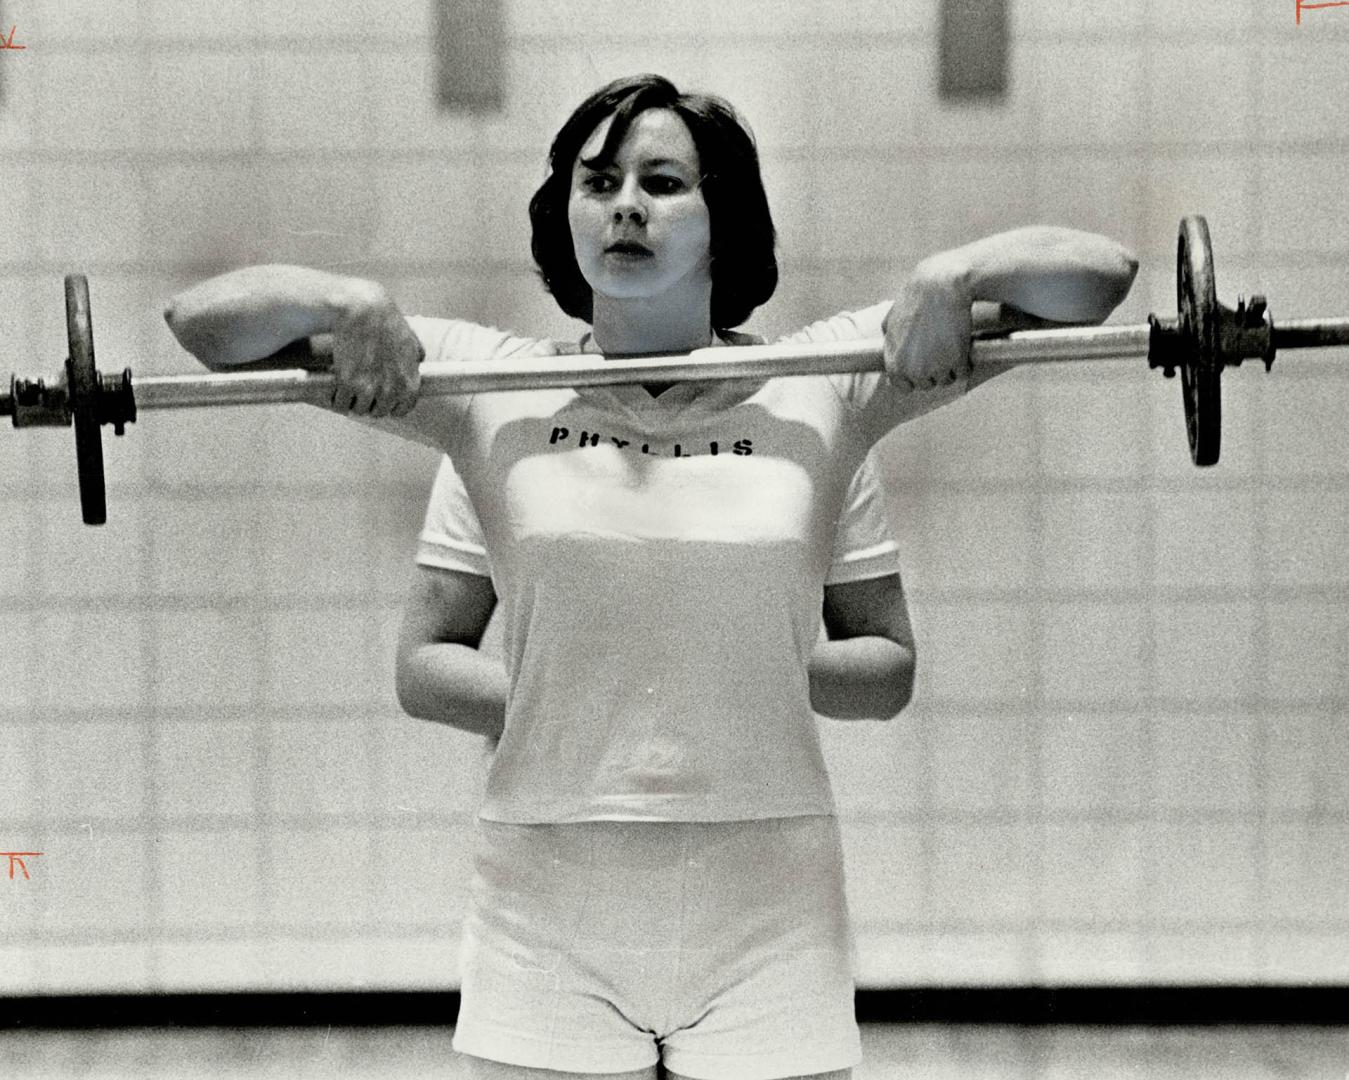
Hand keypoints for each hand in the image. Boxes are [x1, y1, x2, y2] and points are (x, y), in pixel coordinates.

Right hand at [330, 281, 422, 417]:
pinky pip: (341, 403)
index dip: (391, 404)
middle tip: (362, 391)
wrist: (364, 310)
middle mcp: (391, 390)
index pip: (402, 409)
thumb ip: (417, 355)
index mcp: (409, 384)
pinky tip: (336, 390)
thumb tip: (420, 362)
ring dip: (353, 401)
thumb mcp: (411, 340)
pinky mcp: (347, 383)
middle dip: (371, 402)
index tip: (382, 399)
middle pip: (379, 411)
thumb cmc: (388, 322)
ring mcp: (369, 388)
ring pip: (359, 409)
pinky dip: (337, 399)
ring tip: (348, 390)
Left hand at [882, 254, 973, 390]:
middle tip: (940, 355)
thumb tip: (885, 338)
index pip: (902, 386)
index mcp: (895, 362)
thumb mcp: (892, 316)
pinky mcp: (957, 361)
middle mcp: (913, 369)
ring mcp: (935, 367)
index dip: (912, 379)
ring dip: (950, 369)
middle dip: (933, 372)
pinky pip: (963, 373)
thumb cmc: (916, 297)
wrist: (940, 287)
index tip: (921, 372)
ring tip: (952, 350)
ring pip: (945, 380)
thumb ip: (888, 333)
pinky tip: (964, 350)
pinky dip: (966, 365)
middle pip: (926, 385)